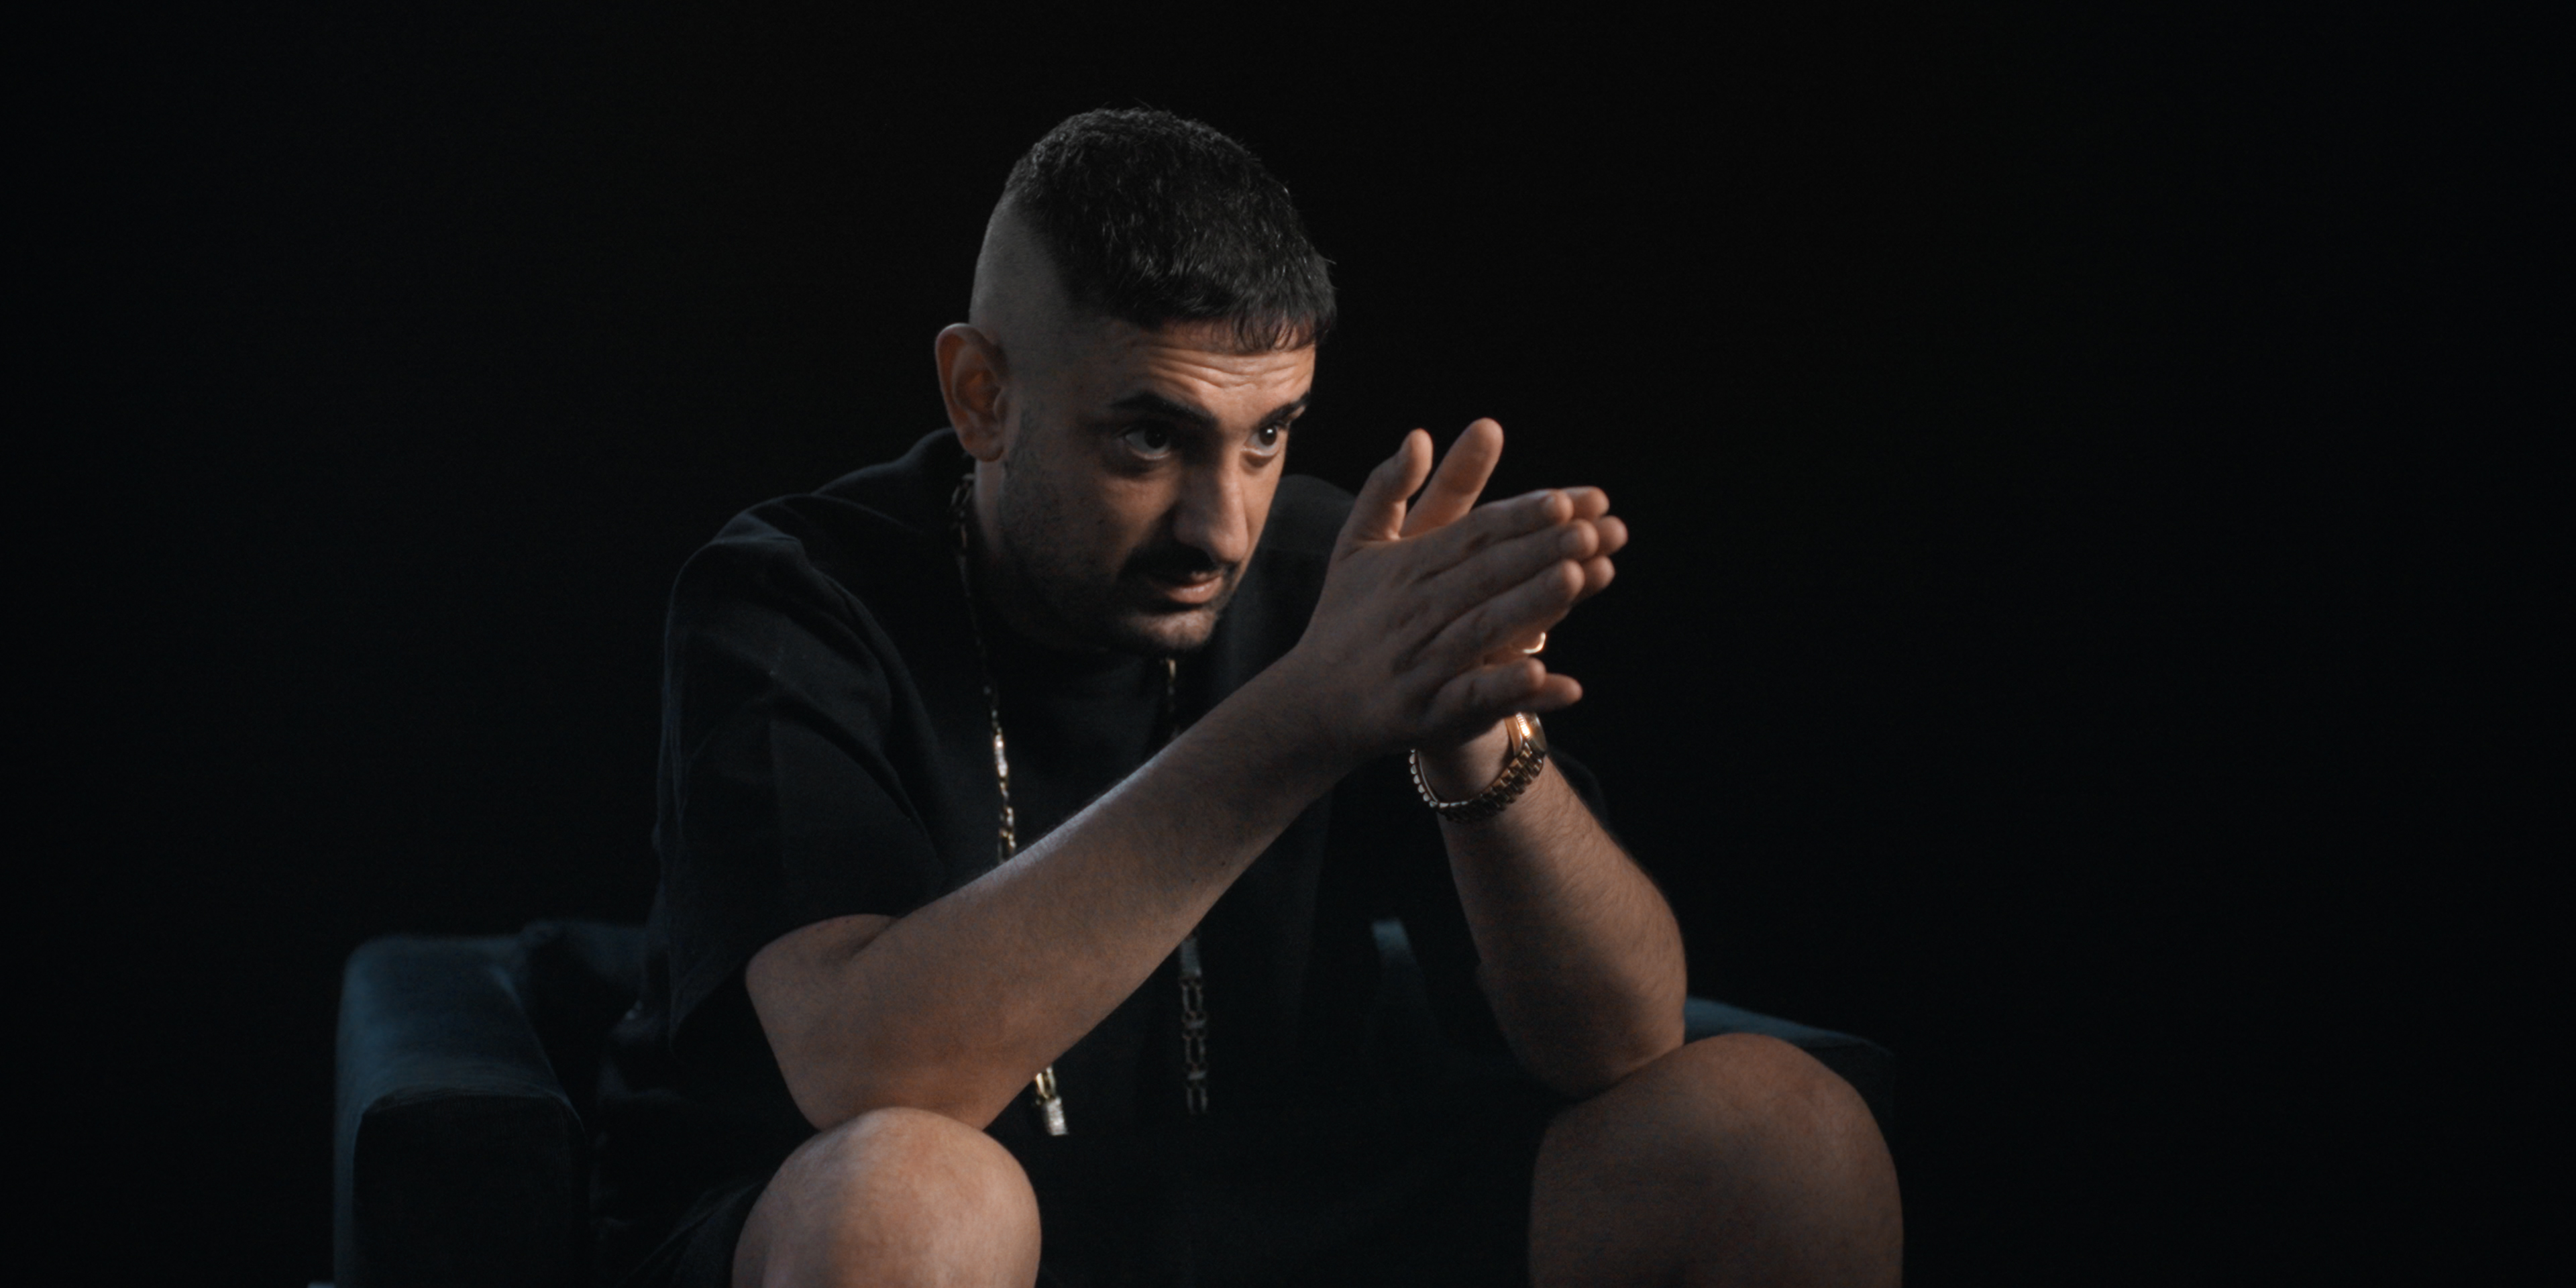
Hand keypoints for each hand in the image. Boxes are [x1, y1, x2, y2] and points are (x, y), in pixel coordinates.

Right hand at [1277, 419, 1626, 764]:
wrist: (1314, 703)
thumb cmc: (1346, 615)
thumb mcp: (1357, 545)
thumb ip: (1387, 488)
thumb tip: (1420, 435)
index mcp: (1406, 567)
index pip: (1472, 534)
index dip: (1518, 518)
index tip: (1565, 499)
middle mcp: (1415, 610)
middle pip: (1486, 574)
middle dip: (1539, 551)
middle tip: (1592, 530)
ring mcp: (1422, 663)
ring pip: (1484, 627)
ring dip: (1532, 604)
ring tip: (1579, 578)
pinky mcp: (1428, 713)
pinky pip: (1473, 697)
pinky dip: (1507, 687)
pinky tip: (1546, 675)